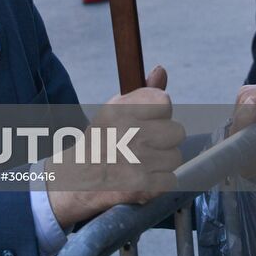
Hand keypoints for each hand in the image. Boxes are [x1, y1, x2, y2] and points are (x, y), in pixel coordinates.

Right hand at [47, 66, 183, 227]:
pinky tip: (143, 177)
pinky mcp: (142, 186)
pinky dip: (160, 182)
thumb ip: (143, 92)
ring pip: (175, 156)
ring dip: (163, 162)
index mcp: (120, 110)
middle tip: (147, 143)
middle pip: (177, 131)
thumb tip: (161, 70)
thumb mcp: (115, 109)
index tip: (149, 120)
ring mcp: (137, 161)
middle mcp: (129, 132)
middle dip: (165, 139)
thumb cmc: (101, 140)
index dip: (160, 113)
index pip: (164, 101)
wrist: (79, 178)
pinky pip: (171, 179)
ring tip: (143, 161)